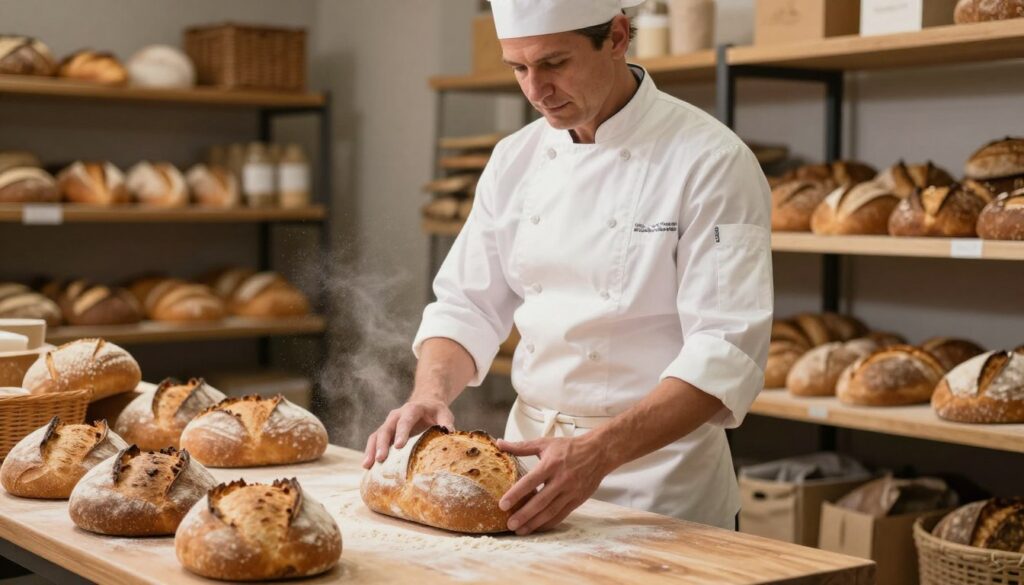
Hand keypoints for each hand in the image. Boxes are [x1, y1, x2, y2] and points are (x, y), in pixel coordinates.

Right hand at [362, 399, 454, 468]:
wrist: (425, 404)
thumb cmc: (436, 412)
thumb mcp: (444, 413)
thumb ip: (446, 422)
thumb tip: (449, 433)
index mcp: (412, 409)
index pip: (405, 419)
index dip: (401, 432)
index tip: (398, 446)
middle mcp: (397, 415)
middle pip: (386, 428)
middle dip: (382, 444)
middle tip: (380, 459)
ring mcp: (389, 424)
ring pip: (376, 435)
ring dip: (371, 450)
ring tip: (367, 465)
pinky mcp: (385, 433)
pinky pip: (374, 441)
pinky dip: (370, 452)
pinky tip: (367, 467)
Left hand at [496, 434, 610, 535]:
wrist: (598, 452)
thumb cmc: (569, 447)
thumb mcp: (544, 443)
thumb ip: (521, 447)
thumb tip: (499, 443)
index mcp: (551, 464)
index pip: (530, 481)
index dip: (516, 494)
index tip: (502, 505)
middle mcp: (561, 479)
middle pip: (540, 501)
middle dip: (524, 515)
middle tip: (510, 524)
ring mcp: (570, 491)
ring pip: (550, 511)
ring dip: (535, 523)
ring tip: (520, 531)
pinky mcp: (577, 500)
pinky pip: (561, 515)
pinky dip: (549, 523)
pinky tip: (537, 528)